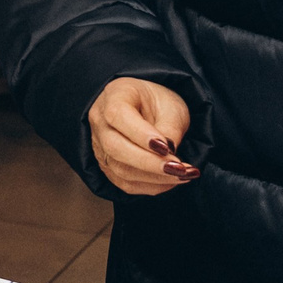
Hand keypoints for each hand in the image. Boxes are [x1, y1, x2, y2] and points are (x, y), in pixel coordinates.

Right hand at [85, 77, 198, 194]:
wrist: (145, 109)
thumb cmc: (157, 102)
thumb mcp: (171, 105)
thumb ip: (170, 127)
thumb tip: (170, 154)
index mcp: (114, 96)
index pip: (118, 116)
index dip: (140, 135)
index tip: (167, 147)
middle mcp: (100, 121)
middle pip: (115, 147)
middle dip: (150, 163)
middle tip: (179, 168)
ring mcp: (99, 146)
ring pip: (120, 170)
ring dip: (154, 177)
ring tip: (182, 174)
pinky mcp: (107, 166)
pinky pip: (125, 184)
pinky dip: (151, 186)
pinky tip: (170, 181)